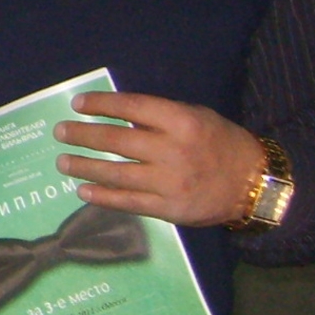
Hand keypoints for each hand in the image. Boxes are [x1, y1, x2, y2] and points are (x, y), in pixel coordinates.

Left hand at [58, 93, 266, 228]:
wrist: (254, 184)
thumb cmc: (220, 143)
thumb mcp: (196, 117)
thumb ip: (159, 118)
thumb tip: (116, 117)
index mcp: (181, 122)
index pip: (131, 108)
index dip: (100, 105)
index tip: (77, 104)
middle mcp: (172, 151)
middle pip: (116, 141)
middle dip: (82, 135)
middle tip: (60, 132)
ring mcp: (169, 183)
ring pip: (116, 174)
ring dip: (84, 166)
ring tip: (62, 161)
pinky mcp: (169, 209)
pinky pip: (128, 202)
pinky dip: (102, 196)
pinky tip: (82, 190)